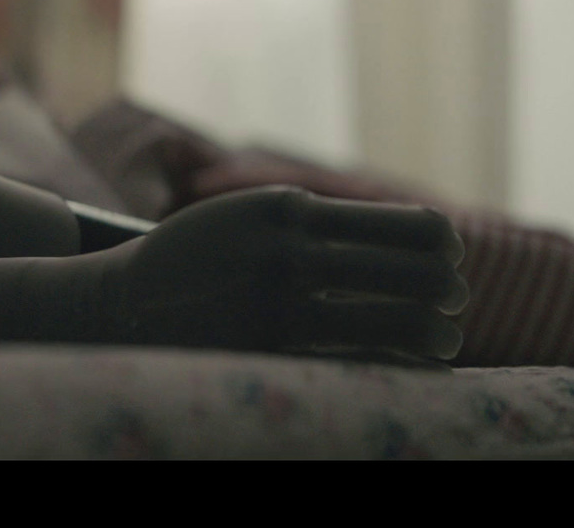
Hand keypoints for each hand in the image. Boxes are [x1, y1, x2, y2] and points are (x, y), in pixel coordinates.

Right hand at [0, 186, 468, 360]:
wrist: (120, 305)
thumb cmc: (199, 261)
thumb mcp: (249, 217)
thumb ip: (313, 219)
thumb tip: (411, 237)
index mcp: (289, 206)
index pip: (407, 223)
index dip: (443, 245)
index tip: (449, 259)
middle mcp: (289, 249)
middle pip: (418, 272)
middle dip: (448, 291)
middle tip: (454, 303)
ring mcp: (281, 302)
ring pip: (402, 320)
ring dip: (437, 334)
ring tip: (443, 340)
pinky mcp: (272, 349)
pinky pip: (363, 359)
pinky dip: (399, 363)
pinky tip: (411, 366)